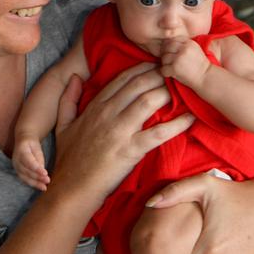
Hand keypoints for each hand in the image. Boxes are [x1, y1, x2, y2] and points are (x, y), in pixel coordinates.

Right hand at [12, 138, 49, 191]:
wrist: (23, 142)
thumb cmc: (32, 145)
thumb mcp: (37, 149)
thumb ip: (39, 160)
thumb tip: (42, 172)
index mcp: (21, 151)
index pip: (28, 161)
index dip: (36, 168)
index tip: (45, 173)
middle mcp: (16, 160)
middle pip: (26, 171)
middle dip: (37, 177)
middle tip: (48, 180)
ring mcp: (16, 167)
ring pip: (24, 177)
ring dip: (35, 183)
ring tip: (44, 187)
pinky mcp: (18, 172)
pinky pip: (25, 179)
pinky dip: (33, 184)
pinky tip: (41, 187)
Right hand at [51, 65, 194, 208]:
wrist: (72, 188)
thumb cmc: (69, 159)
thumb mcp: (62, 125)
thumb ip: (67, 99)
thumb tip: (74, 77)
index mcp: (95, 106)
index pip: (123, 78)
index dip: (143, 68)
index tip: (158, 64)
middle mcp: (108, 113)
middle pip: (140, 84)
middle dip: (160, 74)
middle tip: (176, 73)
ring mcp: (120, 131)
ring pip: (150, 101)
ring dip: (169, 92)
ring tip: (184, 89)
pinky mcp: (131, 150)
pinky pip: (159, 132)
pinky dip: (177, 124)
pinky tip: (190, 118)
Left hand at [160, 37, 209, 88]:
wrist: (206, 77)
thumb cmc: (199, 65)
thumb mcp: (195, 50)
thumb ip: (183, 45)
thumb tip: (166, 43)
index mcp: (189, 43)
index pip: (172, 40)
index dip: (169, 46)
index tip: (171, 52)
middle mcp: (183, 49)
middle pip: (166, 47)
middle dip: (165, 54)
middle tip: (169, 61)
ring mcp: (178, 58)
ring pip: (164, 58)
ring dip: (165, 64)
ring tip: (171, 67)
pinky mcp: (175, 68)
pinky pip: (163, 69)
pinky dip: (165, 72)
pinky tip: (171, 74)